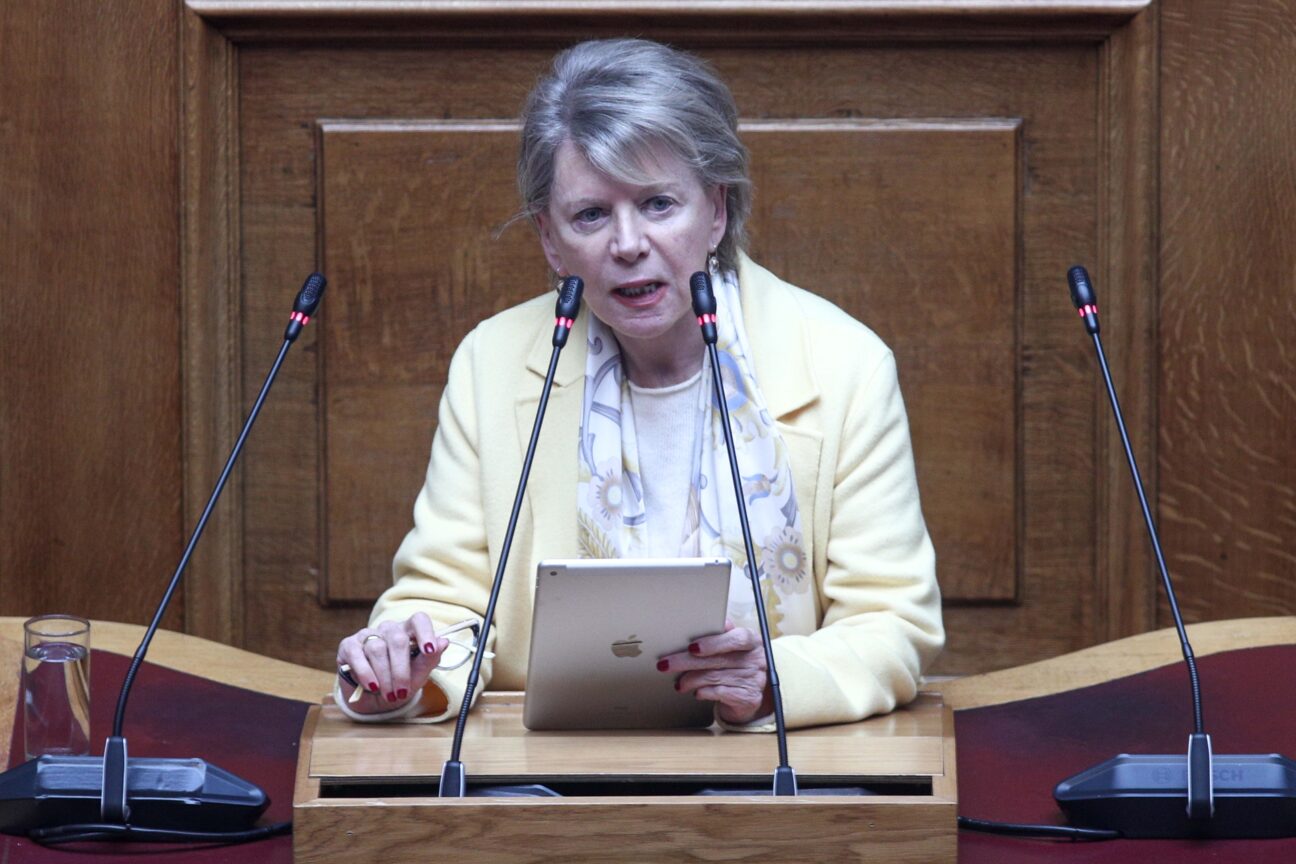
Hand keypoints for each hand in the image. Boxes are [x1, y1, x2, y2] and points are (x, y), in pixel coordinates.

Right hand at [336, 613, 448, 713]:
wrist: (374, 698)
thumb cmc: (399, 681)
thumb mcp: (418, 674)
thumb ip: (430, 659)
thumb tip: (444, 642)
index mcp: (408, 631)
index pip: (418, 620)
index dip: (425, 632)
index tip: (430, 649)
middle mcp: (388, 629)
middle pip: (397, 639)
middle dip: (401, 670)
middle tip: (402, 692)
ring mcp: (367, 635)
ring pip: (377, 649)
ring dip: (384, 676)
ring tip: (388, 695)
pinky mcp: (349, 645)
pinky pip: (357, 655)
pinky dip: (366, 673)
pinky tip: (372, 686)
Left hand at [657, 620, 772, 724]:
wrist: (746, 693)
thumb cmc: (733, 664)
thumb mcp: (729, 646)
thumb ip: (719, 634)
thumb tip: (702, 621)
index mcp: (752, 640)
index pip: (737, 638)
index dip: (714, 643)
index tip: (692, 647)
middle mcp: (756, 659)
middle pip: (718, 659)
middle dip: (687, 661)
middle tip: (666, 664)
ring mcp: (755, 679)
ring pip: (715, 677)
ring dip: (691, 680)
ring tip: (679, 682)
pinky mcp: (749, 698)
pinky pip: (720, 693)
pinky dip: (704, 692)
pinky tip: (696, 692)